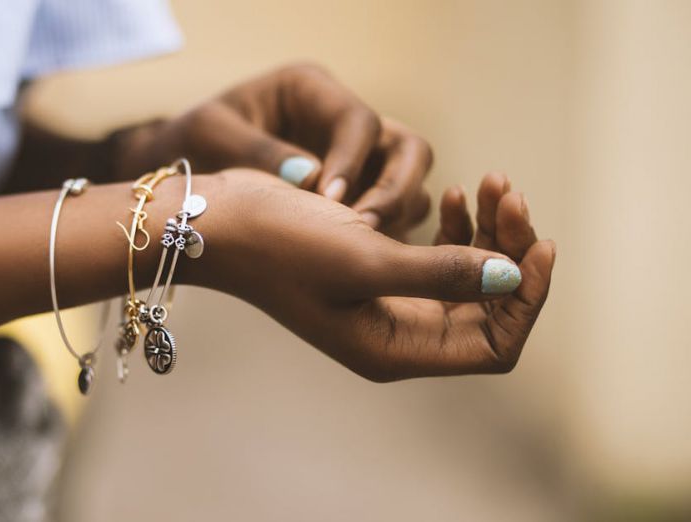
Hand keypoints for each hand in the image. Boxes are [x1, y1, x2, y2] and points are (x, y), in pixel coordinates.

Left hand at [115, 63, 432, 237]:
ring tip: (360, 252)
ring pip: (409, 186)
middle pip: (408, 149)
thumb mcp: (209, 135)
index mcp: (311, 91)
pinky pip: (390, 218)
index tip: (329, 200)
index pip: (359, 122)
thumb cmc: (189, 143)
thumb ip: (258, 152)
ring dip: (394, 218)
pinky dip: (383, 239)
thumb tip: (313, 179)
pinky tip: (356, 265)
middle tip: (363, 229)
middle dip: (395, 190)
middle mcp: (342, 123)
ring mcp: (357, 162)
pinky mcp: (356, 198)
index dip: (352, 161)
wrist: (178, 175)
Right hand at [191, 169, 554, 380]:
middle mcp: (396, 333)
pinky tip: (453, 194)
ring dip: (486, 231)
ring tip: (490, 183)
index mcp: (394, 349)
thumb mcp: (363, 259)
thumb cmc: (280, 244)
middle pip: (486, 305)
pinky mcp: (375, 268)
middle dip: (509, 250)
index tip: (537, 243)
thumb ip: (441, 273)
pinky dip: (455, 226)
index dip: (525, 299)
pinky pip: (437, 255)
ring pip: (466, 276)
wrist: (219, 219)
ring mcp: (386, 302)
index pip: (493, 344)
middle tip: (509, 192)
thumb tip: (511, 276)